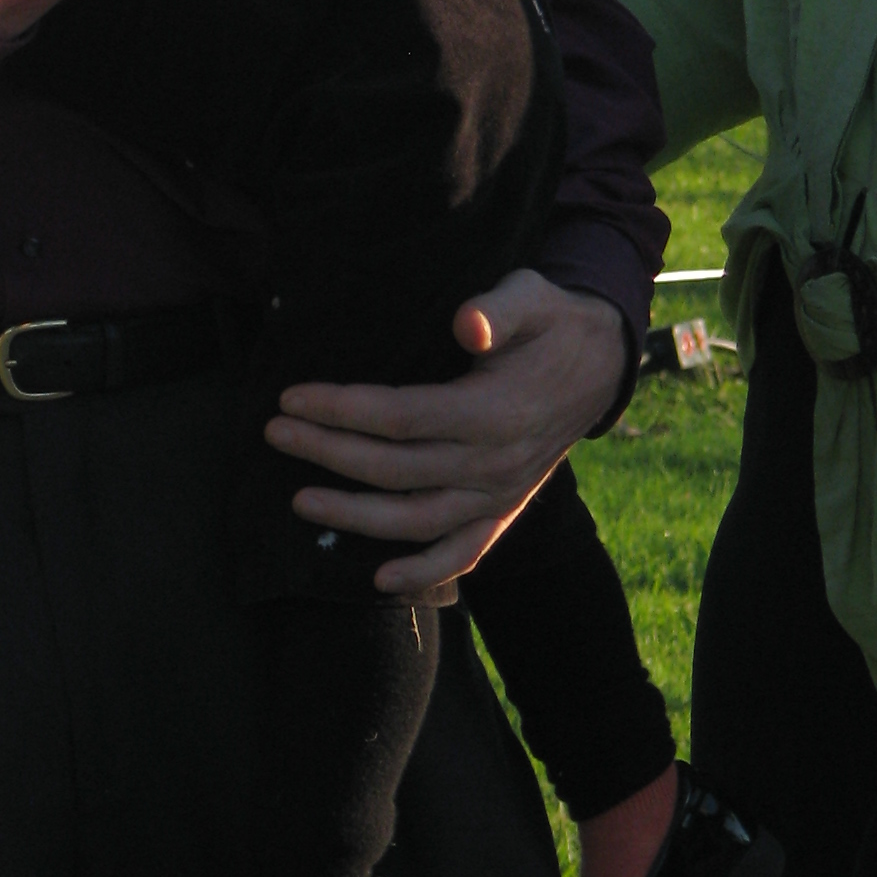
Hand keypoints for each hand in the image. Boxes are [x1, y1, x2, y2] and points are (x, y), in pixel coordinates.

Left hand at [264, 270, 635, 600]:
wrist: (600, 365)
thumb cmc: (551, 323)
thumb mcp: (532, 297)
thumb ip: (498, 308)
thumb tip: (466, 323)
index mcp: (496, 411)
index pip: (401, 418)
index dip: (342, 410)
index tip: (292, 398)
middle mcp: (495, 463)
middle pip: (395, 470)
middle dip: (327, 453)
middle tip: (276, 433)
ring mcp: (500, 494)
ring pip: (417, 520)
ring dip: (354, 516)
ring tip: (300, 500)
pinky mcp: (505, 510)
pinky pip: (463, 553)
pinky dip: (422, 572)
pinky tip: (377, 579)